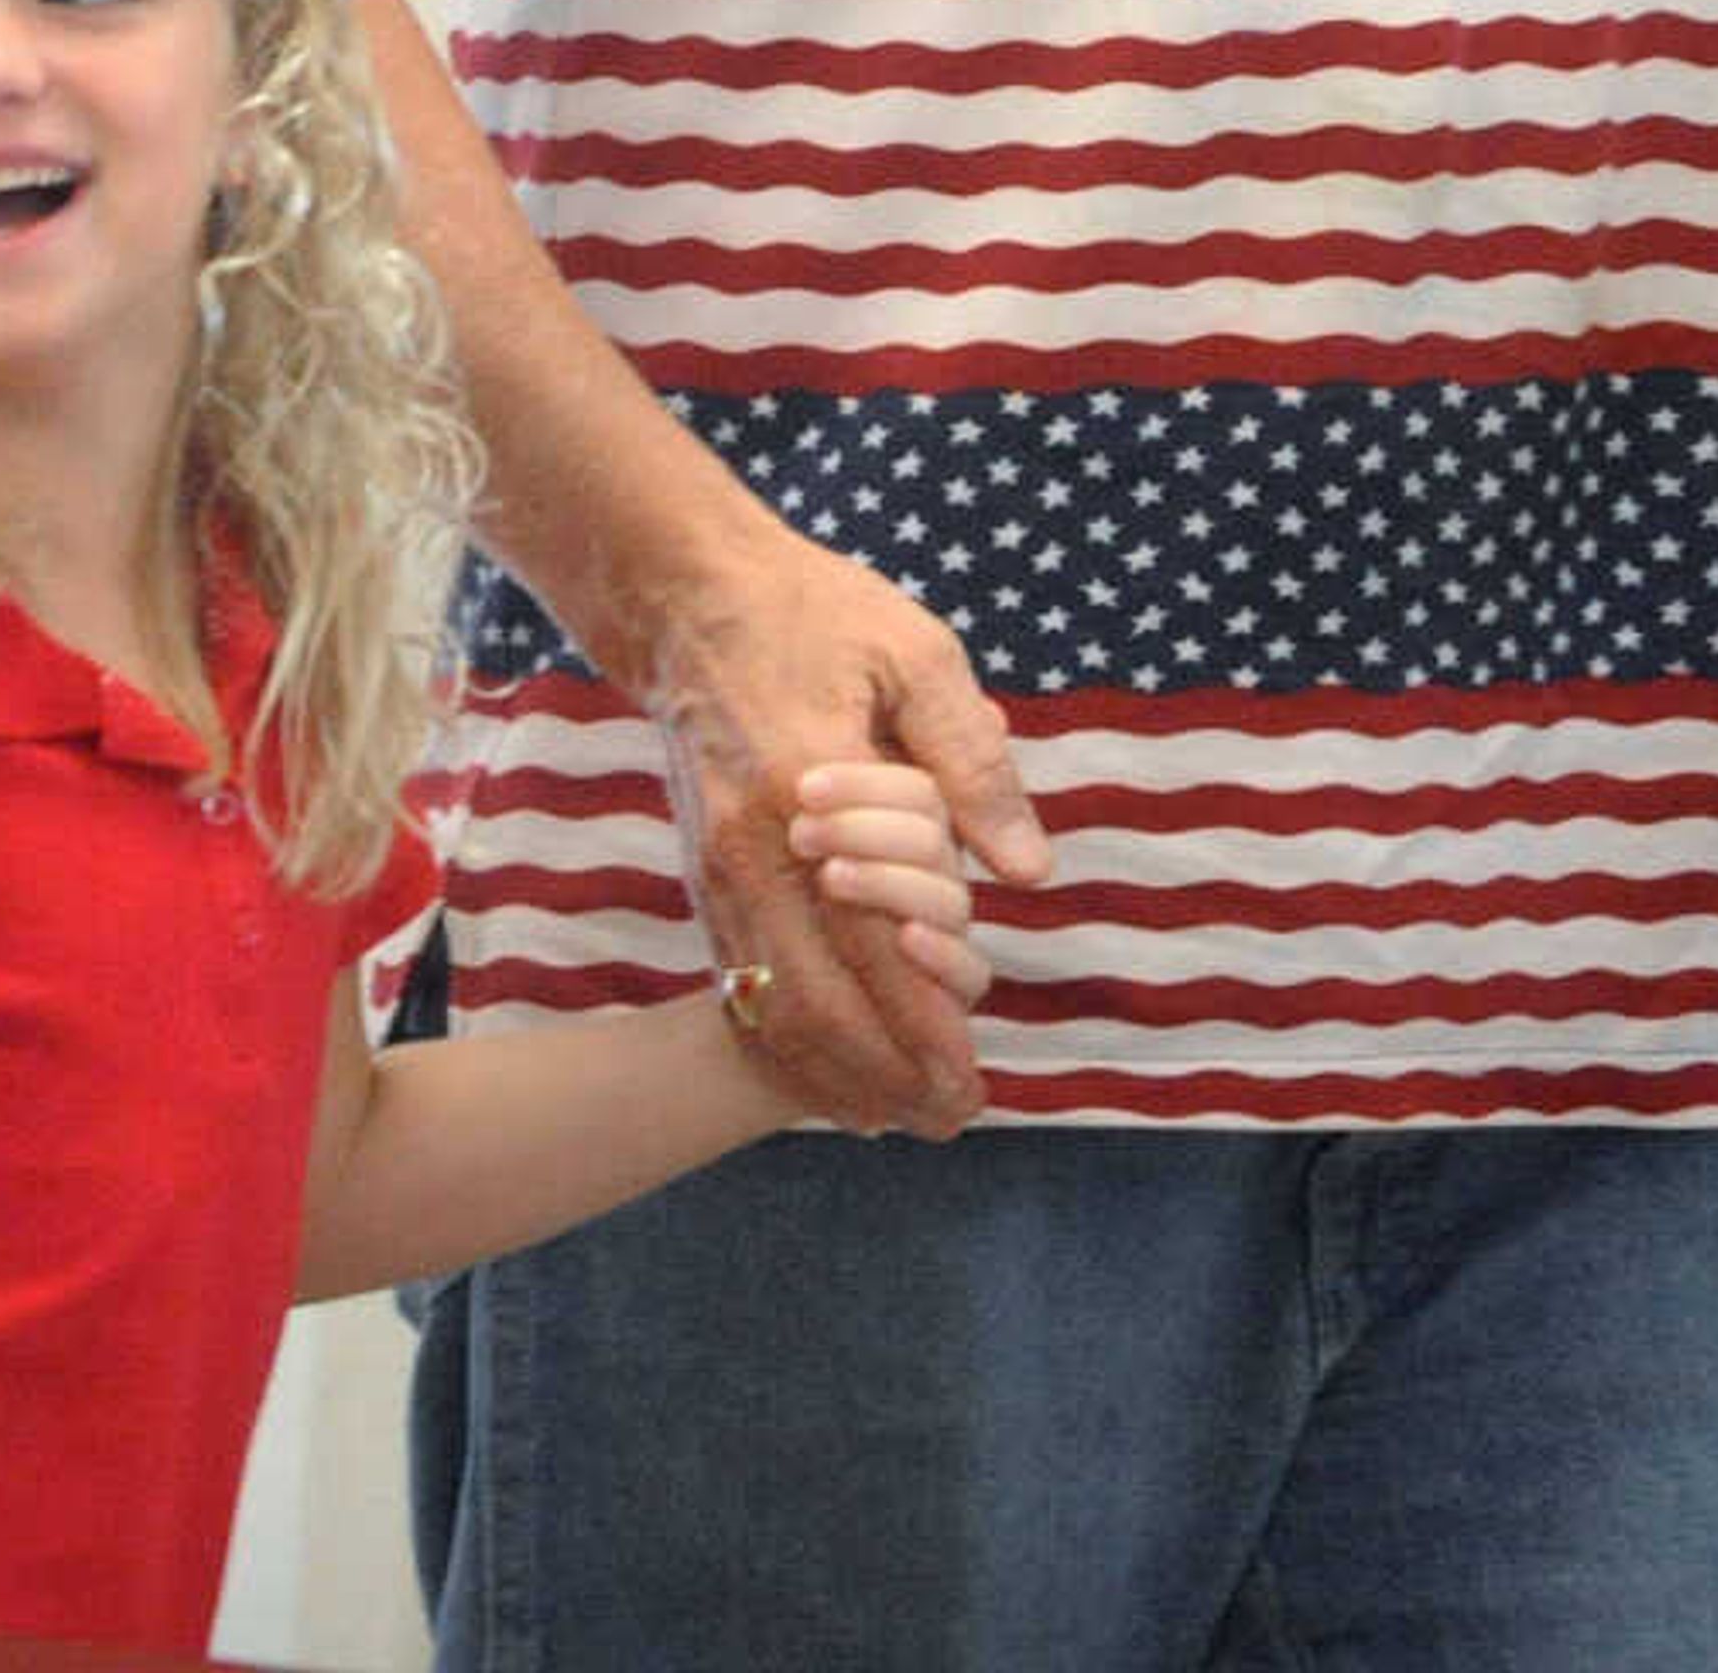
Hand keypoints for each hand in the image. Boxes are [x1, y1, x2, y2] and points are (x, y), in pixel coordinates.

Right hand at [645, 516, 1049, 1136]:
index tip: (970, 1083)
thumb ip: (971, 764)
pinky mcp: (702, 876)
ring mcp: (715, 870)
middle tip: (950, 1120)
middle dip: (884, 1075)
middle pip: (815, 1001)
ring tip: (902, 1119)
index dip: (922, 1021)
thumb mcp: (915, 656)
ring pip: (770, 1007)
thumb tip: (1028, 871)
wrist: (689, 597)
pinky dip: (790, 1039)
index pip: (876, 938)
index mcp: (808, 791)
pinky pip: (745, 983)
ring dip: (835, 1073)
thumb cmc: (814, 615)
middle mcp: (751, 850)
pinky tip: (834, 1070)